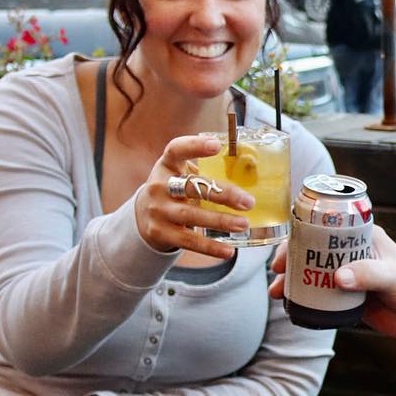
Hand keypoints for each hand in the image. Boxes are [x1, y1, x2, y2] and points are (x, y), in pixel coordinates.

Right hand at [134, 135, 254, 257]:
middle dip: (222, 194)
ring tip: (243, 224)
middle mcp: (159, 186)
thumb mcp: (182, 174)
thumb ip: (207, 170)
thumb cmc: (175, 190)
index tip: (217, 145)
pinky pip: (188, 241)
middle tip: (248, 201)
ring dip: (220, 221)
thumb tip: (253, 166)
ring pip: (190, 215)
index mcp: (166, 165)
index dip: (195, 146)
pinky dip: (210, 247)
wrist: (142, 216)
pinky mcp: (160, 233)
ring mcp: (158, 210)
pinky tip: (229, 250)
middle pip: (191, 187)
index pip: (176, 149)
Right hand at [270, 226, 395, 348]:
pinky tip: (290, 306)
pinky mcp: (347, 296)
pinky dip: (303, 298)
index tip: (285, 250)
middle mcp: (352, 252)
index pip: (326, 227)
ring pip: (312, 273)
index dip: (301, 235)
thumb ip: (368, 275)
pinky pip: (319, 294)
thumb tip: (337, 278)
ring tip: (277, 293)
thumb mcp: (393, 278)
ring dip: (292, 280)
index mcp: (363, 237)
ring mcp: (348, 274)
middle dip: (290, 259)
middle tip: (276, 274)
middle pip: (312, 250)